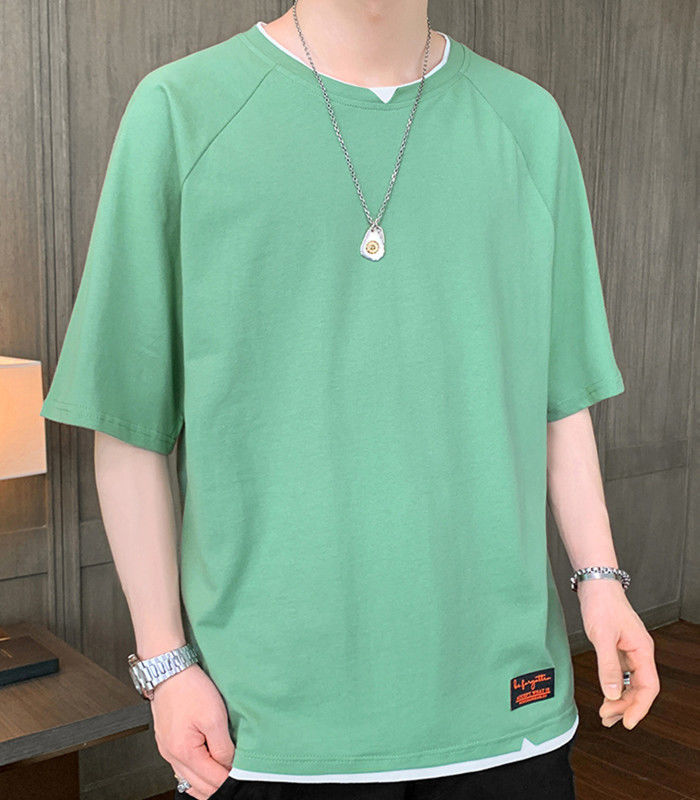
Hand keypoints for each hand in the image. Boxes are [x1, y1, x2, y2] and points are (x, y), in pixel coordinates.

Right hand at [152, 663, 233, 799]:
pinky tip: (206, 768)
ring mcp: (167, 751)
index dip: (230, 780)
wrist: (168, 670)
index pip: (212, 780)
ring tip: (224, 774)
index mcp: (184, 752)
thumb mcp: (215, 717)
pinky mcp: (166, 743)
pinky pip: (181, 770)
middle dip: (219, 785)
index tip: (243, 776)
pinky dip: (195, 774)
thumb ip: (223, 747)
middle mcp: (172, 756)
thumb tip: (229, 765)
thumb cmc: (189, 688)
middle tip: (236, 776)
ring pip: (189, 781)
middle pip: (199, 787)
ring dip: (207, 782)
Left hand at [577, 579, 659, 729]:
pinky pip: (621, 673)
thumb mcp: (602, 636)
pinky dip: (614, 686)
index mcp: (642, 649)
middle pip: (640, 688)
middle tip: (607, 718)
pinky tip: (606, 695)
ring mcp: (629, 650)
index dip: (639, 707)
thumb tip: (612, 693)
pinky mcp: (618, 647)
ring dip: (619, 699)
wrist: (595, 583)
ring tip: (605, 714)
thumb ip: (608, 665)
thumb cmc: (602, 603)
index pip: (648, 687)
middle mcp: (639, 651)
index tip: (627, 722)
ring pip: (630, 682)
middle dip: (625, 706)